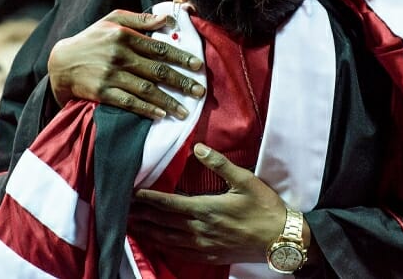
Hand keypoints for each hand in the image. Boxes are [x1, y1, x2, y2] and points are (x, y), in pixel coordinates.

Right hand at [47, 9, 203, 118]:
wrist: (61, 61)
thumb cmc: (92, 38)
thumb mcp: (113, 20)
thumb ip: (140, 19)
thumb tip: (167, 18)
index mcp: (125, 36)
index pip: (160, 48)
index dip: (181, 58)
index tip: (198, 66)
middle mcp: (120, 55)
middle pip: (158, 71)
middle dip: (182, 82)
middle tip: (200, 92)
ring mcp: (111, 75)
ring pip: (146, 89)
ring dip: (168, 101)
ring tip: (186, 111)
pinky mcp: (102, 92)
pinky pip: (129, 102)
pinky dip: (146, 109)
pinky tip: (160, 115)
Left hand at [129, 144, 296, 264]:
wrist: (281, 239)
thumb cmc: (265, 207)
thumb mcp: (246, 180)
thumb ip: (219, 164)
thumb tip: (198, 147)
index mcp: (207, 209)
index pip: (170, 204)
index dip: (149, 198)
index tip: (132, 193)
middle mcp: (201, 230)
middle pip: (163, 223)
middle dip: (142, 215)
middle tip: (122, 209)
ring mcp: (204, 246)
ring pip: (168, 239)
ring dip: (147, 232)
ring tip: (130, 225)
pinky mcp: (210, 256)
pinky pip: (180, 253)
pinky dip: (163, 247)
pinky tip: (155, 243)